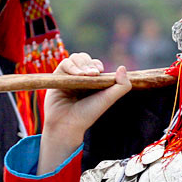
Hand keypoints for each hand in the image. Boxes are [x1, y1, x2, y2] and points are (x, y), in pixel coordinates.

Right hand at [39, 54, 130, 174]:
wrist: (67, 123)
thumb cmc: (88, 113)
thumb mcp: (108, 99)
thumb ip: (122, 86)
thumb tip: (123, 67)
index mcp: (92, 82)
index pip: (95, 64)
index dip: (97, 64)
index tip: (100, 72)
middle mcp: (80, 78)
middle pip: (85, 58)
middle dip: (90, 63)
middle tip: (93, 74)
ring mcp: (69, 77)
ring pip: (75, 58)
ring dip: (82, 63)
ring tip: (84, 75)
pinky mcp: (58, 76)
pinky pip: (65, 63)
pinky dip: (72, 66)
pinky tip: (77, 75)